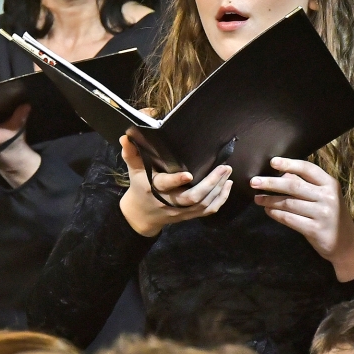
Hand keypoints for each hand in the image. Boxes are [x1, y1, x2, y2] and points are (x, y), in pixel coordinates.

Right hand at [118, 135, 232, 236]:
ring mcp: (180, 211)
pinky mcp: (189, 216)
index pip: (165, 185)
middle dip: (210, 183)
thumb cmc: (139, 186)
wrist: (142, 215)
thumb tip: (125, 137)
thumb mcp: (133, 170)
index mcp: (154, 188)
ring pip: (203, 205)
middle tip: (224, 167)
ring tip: (227, 173)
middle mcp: (169, 202)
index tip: (190, 174)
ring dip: (218, 189)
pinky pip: (208, 211)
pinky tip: (227, 186)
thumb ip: (131, 153)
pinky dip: (221, 200)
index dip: (177, 181)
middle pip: (192, 197)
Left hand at [251, 157, 353, 280]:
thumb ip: (306, 185)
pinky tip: (268, 211)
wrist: (346, 245)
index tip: (272, 162)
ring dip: (270, 200)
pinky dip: (276, 214)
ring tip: (257, 199)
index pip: (308, 168)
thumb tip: (282, 174)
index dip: (289, 164)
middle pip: (294, 186)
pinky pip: (289, 219)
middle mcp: (328, 197)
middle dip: (271, 183)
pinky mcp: (315, 229)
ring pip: (289, 203)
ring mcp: (323, 214)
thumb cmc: (331, 216)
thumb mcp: (324, 197)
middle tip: (254, 182)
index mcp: (330, 184)